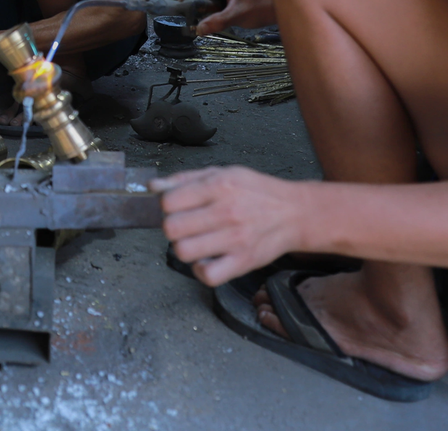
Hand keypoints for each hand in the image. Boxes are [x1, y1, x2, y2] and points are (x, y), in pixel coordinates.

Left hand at [150, 166, 305, 285]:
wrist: (294, 213)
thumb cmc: (257, 192)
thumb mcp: (223, 172)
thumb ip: (185, 179)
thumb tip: (153, 187)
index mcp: (219, 186)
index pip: (169, 201)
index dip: (166, 206)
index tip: (176, 208)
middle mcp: (227, 211)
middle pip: (172, 228)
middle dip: (172, 227)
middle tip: (185, 226)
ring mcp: (235, 239)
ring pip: (184, 251)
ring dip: (184, 248)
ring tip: (196, 241)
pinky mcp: (243, 261)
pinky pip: (208, 275)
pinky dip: (201, 270)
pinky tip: (207, 258)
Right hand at [185, 0, 275, 34]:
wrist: (281, 7)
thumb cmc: (261, 7)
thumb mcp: (237, 15)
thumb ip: (216, 21)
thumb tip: (197, 30)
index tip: (187, 9)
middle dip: (203, 7)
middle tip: (201, 22)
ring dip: (212, 10)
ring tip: (217, 22)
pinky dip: (218, 9)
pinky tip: (223, 19)